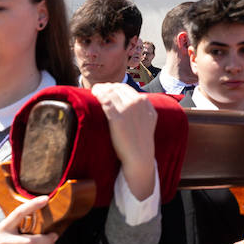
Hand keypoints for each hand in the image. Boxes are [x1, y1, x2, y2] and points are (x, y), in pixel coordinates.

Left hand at [92, 82, 156, 200]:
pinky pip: (105, 101)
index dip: (113, 87)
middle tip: (97, 90)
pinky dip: (98, 95)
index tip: (105, 89)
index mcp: (145, 102)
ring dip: (100, 90)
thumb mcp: (149, 118)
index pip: (126, 88)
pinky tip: (93, 96)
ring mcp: (128, 109)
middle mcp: (138, 102)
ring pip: (110, 92)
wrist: (139, 155)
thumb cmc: (141, 139)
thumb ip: (143, 107)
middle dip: (106, 87)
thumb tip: (132, 100)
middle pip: (117, 88)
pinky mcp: (118, 117)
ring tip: (94, 92)